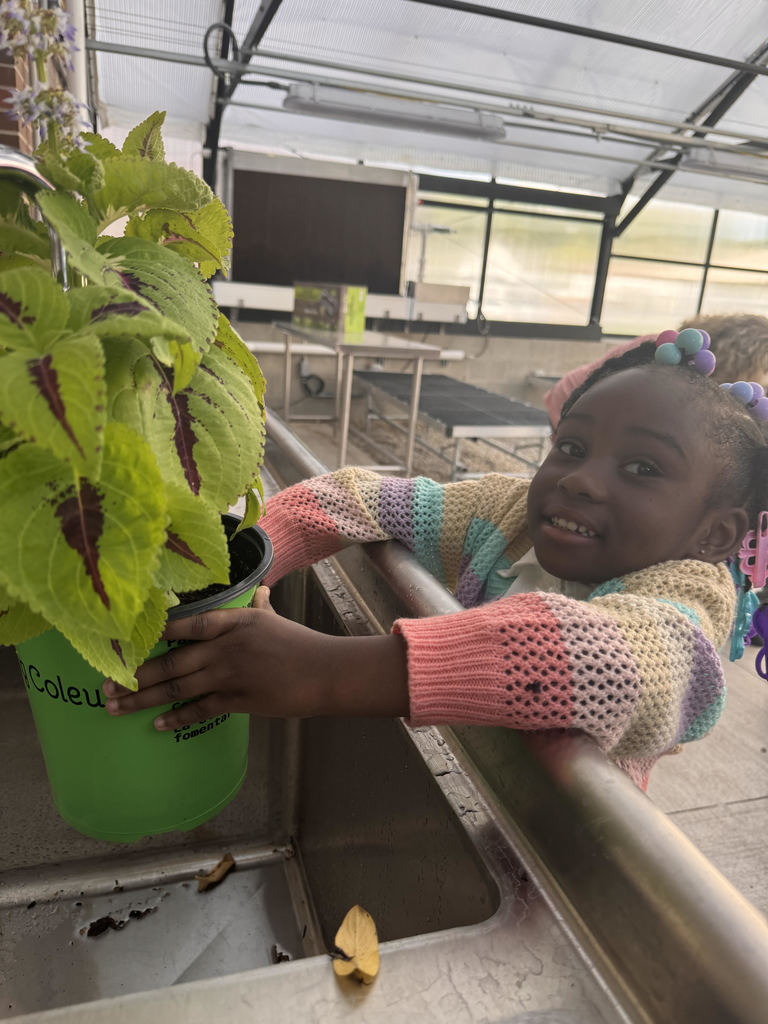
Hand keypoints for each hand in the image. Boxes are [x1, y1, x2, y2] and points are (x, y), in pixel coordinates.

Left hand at [102, 586, 408, 729]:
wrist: (325, 673)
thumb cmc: (300, 645)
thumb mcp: (275, 618)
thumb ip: (259, 605)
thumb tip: (259, 590)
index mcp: (234, 622)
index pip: (186, 624)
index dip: (153, 632)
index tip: (124, 640)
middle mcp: (226, 646)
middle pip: (170, 661)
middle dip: (134, 675)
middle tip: (106, 684)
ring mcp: (231, 674)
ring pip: (177, 688)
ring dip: (142, 699)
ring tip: (116, 706)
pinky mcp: (239, 700)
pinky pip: (200, 709)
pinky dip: (177, 718)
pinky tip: (157, 724)